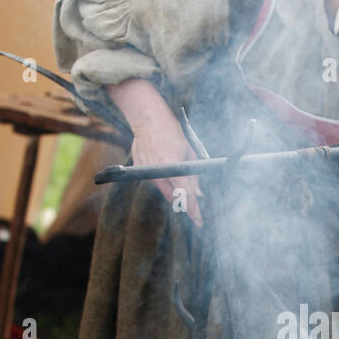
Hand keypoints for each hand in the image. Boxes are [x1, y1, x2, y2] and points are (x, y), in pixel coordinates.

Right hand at [107, 80, 202, 226]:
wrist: (147, 118)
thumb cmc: (171, 131)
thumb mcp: (189, 151)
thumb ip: (193, 174)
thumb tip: (198, 193)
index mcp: (172, 168)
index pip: (185, 196)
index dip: (193, 210)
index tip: (198, 221)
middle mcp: (158, 174)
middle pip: (174, 197)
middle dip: (183, 199)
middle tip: (192, 198)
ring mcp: (146, 172)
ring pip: (164, 190)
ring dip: (172, 187)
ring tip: (175, 169)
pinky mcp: (139, 169)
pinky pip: (154, 180)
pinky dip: (161, 177)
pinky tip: (162, 161)